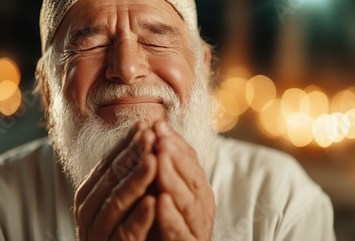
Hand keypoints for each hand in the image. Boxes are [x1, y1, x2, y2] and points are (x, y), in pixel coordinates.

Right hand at [74, 121, 158, 240]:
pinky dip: (138, 217)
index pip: (109, 164)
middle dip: (133, 156)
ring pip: (115, 203)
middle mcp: (89, 212)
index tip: (148, 124)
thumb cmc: (128, 226)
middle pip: (111, 179)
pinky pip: (125, 233)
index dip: (128, 144)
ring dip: (135, 181)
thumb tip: (146, 126)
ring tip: (154, 160)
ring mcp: (98, 234)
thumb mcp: (126, 195)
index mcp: (90, 194)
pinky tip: (154, 201)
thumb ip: (130, 168)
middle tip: (152, 134)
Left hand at [152, 120, 215, 240]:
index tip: (157, 124)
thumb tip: (152, 133)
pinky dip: (171, 217)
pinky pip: (182, 234)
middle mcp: (202, 212)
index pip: (190, 166)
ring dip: (174, 178)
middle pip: (194, 179)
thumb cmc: (161, 231)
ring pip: (191, 203)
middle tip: (159, 134)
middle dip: (176, 155)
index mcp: (197, 196)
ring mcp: (197, 231)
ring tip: (159, 156)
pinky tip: (159, 200)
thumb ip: (161, 174)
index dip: (175, 144)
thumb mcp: (162, 197)